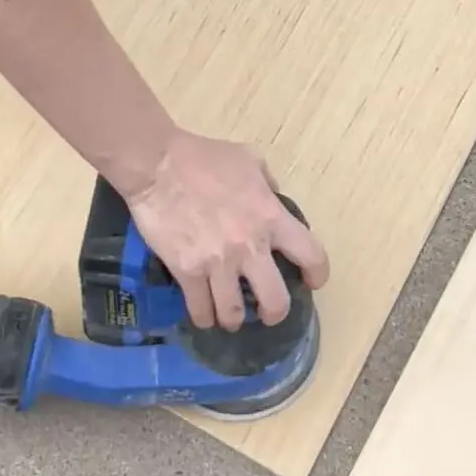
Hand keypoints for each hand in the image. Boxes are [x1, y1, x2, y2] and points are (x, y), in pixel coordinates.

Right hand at [121, 129, 329, 329]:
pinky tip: (202, 313)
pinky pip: (200, 310)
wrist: (158, 164)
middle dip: (274, 313)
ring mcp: (218, 262)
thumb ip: (267, 182)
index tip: (311, 282)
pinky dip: (203, 316)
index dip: (317, 274)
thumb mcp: (248, 157)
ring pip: (234, 315)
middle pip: (276, 301)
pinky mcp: (188, 272)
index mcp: (270, 216)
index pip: (311, 254)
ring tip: (228, 316)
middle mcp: (250, 246)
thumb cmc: (203, 157)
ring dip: (233, 319)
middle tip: (266, 312)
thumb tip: (273, 198)